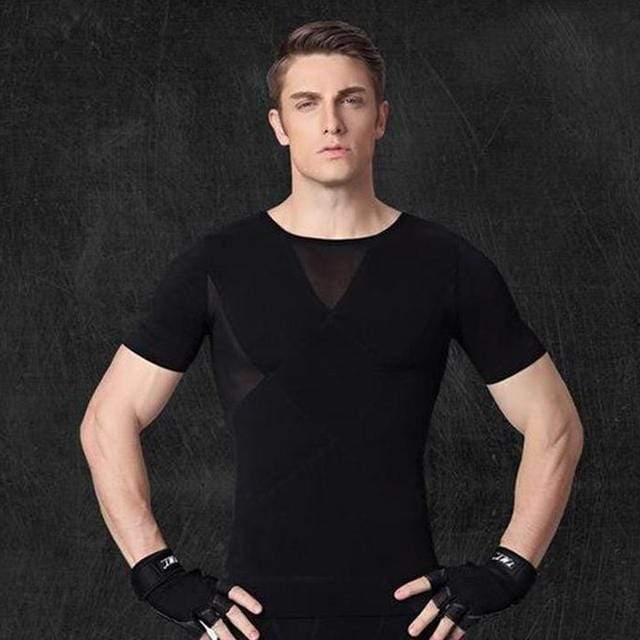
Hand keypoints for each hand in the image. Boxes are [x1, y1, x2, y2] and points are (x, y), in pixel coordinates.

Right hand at [130, 547, 263, 639]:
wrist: (162, 580)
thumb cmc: (185, 583)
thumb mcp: (203, 582)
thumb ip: (215, 593)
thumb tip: (232, 602)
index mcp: (213, 584)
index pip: (234, 592)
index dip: (247, 600)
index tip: (259, 609)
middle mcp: (208, 595)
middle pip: (229, 610)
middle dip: (243, 624)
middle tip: (254, 635)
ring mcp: (197, 607)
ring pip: (217, 623)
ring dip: (229, 637)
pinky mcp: (187, 618)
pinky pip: (201, 632)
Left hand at [393, 546, 537, 638]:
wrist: (504, 576)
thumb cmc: (478, 575)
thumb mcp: (460, 573)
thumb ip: (446, 584)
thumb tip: (431, 596)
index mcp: (449, 574)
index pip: (426, 580)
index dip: (411, 587)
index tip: (397, 595)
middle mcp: (456, 585)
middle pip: (436, 603)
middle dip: (423, 618)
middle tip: (412, 630)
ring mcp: (468, 598)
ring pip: (450, 618)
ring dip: (439, 632)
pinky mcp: (479, 609)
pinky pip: (465, 624)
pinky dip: (457, 635)